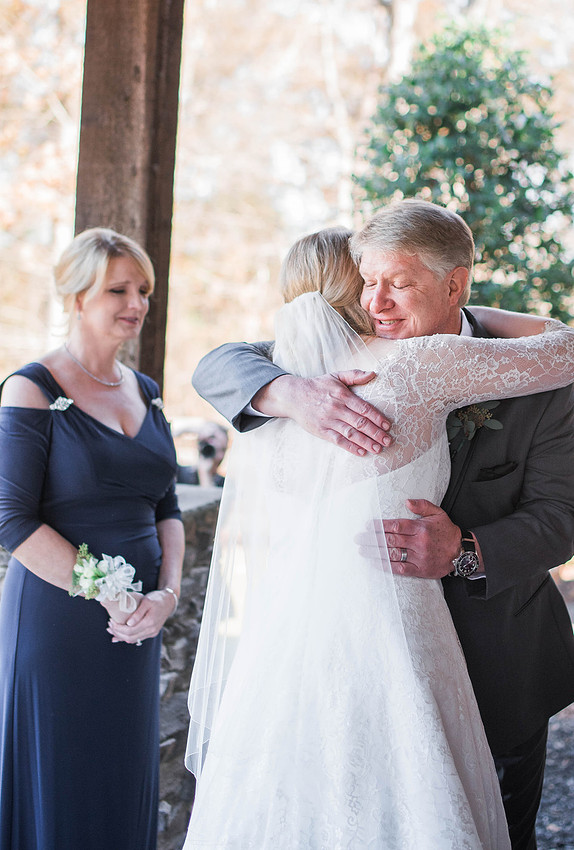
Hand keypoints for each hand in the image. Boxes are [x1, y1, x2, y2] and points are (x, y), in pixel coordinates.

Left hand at [106, 589, 175, 644]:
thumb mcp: (147, 601)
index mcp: (150, 622)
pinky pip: (137, 638)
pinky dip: (127, 637)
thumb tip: (128, 624)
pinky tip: (119, 636)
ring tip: (111, 630)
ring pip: (133, 640)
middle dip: (117, 633)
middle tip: (109, 625)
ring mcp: (152, 633)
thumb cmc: (157, 599)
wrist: (169, 601)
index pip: (130, 631)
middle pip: (130, 638)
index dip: (118, 628)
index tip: (110, 621)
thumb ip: (138, 613)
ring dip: (121, 636)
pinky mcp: (151, 632)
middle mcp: (151, 630)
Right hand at [252, 371, 392, 456]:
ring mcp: (328, 421)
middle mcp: (336, 408)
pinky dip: (350, 447)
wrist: (293, 396)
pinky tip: (361, 452)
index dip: (377, 417)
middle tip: (388, 441)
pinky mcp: (321, 431)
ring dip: (366, 442)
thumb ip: (354, 375)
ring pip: (350, 433)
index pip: (363, 408)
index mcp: (342, 395)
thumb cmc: (318, 386)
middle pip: (360, 423)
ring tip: (378, 449)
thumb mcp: (336, 376)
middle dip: (375, 433)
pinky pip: (338, 441)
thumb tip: (373, 373)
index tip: (387, 425)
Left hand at [356, 499, 462, 577]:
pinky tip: (376, 563)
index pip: (396, 526)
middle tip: (359, 538)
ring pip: (393, 555)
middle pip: (391, 540)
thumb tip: (407, 502)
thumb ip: (422, 506)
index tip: (368, 526)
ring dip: (376, 553)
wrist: (461, 552)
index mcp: (420, 528)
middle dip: (372, 539)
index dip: (380, 526)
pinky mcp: (420, 570)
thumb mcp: (438, 513)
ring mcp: (419, 557)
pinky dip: (387, 566)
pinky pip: (401, 569)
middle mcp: (418, 543)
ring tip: (362, 551)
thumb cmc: (447, 531)